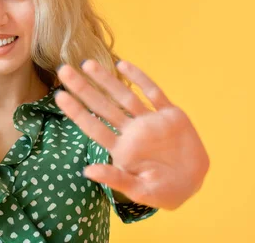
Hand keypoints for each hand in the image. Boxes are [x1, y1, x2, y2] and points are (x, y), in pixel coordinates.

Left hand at [54, 59, 209, 209]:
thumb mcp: (139, 190)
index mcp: (121, 149)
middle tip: (63, 70)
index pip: (93, 126)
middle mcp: (132, 131)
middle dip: (83, 88)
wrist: (195, 184)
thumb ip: (115, 179)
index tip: (59, 96)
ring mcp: (150, 121)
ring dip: (106, 79)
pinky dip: (140, 79)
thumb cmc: (163, 191)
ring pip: (124, 96)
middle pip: (102, 106)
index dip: (76, 111)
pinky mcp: (170, 115)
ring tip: (87, 63)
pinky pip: (153, 93)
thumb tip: (87, 171)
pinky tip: (124, 65)